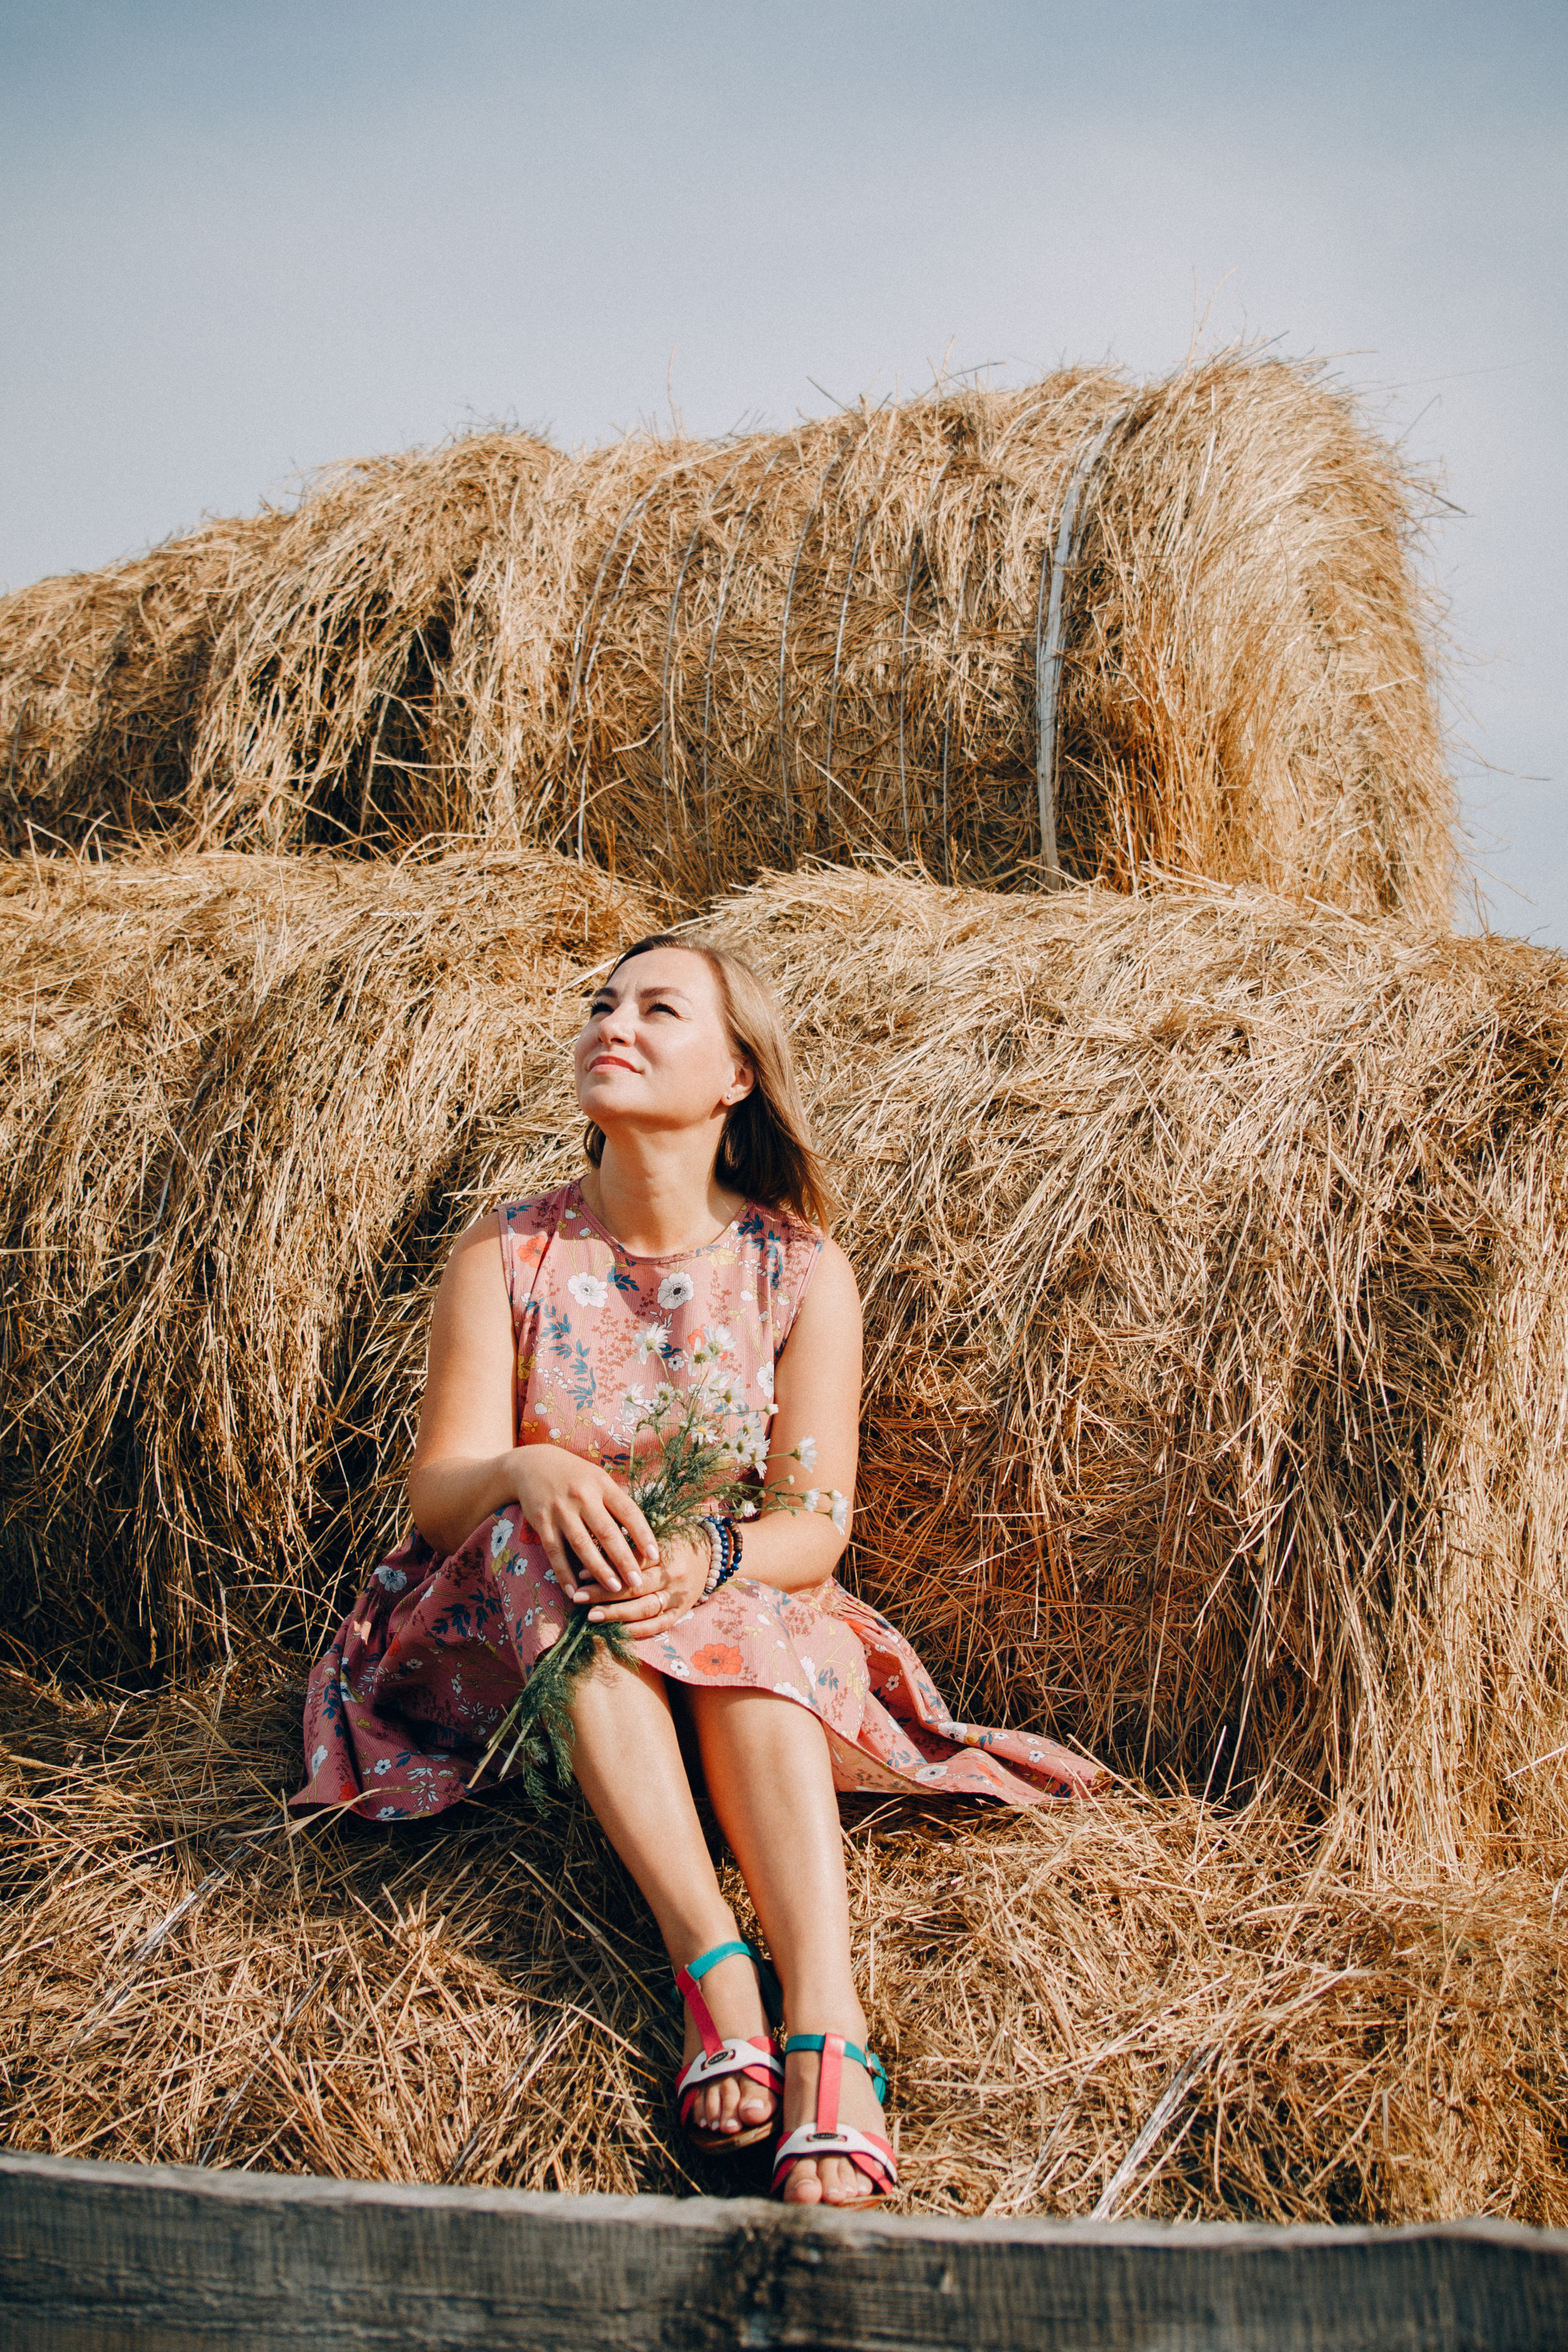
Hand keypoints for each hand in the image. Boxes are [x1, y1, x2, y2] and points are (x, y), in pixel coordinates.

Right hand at [507, 1444, 659, 1598]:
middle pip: (607, 1532)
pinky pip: (555, 1552)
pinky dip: (564, 1574)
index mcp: (602, 1485)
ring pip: (582, 1545)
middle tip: (637, 1582)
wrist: (532, 1465)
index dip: (643, 1534)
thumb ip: (616, 1502)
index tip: (655, 1556)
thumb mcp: (598, 1479)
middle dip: (624, 1560)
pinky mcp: (541, 1522)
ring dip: (599, 1570)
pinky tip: (574, 1591)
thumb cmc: (575, 1476)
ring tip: (615, 1589)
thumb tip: (642, 1532)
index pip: (628, 1511)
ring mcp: (560, 1510)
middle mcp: (582, 1496)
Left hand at [573, 1532, 710, 1641]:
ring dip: (615, 1614)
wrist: (712, 1554)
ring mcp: (678, 1597)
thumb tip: (594, 1555)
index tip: (580, 1573)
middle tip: (578, 1597)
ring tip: (591, 1616)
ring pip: (644, 1610)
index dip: (605, 1569)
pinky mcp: (681, 1613)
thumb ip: (631, 1546)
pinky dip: (637, 1631)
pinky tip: (616, 1632)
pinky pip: (658, 1626)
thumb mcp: (657, 1535)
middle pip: (634, 1588)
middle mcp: (673, 1577)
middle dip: (603, 1593)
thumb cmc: (676, 1541)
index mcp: (666, 1553)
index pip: (631, 1563)